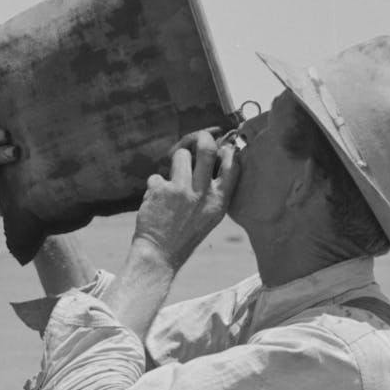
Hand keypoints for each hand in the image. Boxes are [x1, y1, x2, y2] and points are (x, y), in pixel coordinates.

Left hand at [133, 130, 240, 270]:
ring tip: (172, 181)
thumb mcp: (210, 215)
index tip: (221, 148)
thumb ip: (214, 190)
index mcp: (219, 200)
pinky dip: (156, 186)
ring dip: (175, 163)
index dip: (228, 150)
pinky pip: (158, 175)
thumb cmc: (186, 233)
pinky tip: (157, 203)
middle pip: (207, 148)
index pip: (233, 164)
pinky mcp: (161, 189)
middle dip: (202, 137)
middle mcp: (203, 193)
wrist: (160, 253)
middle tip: (198, 138)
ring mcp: (182, 190)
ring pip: (181, 155)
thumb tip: (213, 158)